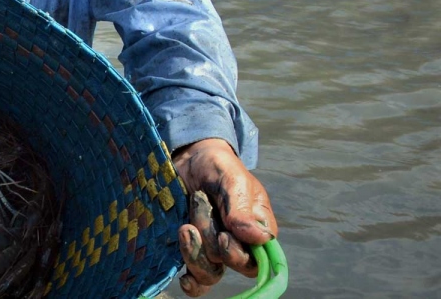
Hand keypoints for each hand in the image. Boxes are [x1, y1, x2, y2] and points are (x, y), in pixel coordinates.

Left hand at [172, 138, 277, 296]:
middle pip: (228, 264)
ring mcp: (213, 249)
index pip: (255, 260)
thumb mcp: (231, 180)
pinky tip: (184, 278)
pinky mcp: (192, 250)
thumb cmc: (218, 167)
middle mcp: (238, 245)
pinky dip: (193, 284)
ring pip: (210, 273)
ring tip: (184, 227)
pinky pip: (197, 279)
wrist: (189, 159)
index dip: (237, 255)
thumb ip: (241, 207)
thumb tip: (258, 238)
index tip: (223, 236)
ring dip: (194, 253)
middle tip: (199, 205)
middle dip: (210, 237)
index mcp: (257, 230)